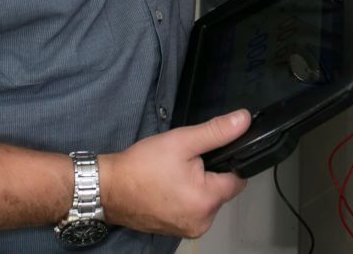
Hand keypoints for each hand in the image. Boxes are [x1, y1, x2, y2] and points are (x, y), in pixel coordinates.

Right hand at [98, 110, 250, 237]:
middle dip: (210, 173)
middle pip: (222, 190)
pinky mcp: (176, 231)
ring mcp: (189, 229)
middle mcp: (203, 222)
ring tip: (175, 172)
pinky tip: (170, 185)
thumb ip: (216, 131)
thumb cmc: (143, 165)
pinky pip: (193, 209)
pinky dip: (187, 197)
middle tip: (186, 160)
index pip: (238, 178)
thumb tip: (243, 121)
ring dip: (198, 185)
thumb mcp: (182, 141)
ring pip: (207, 200)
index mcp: (207, 200)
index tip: (211, 152)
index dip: (229, 161)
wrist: (109, 188)